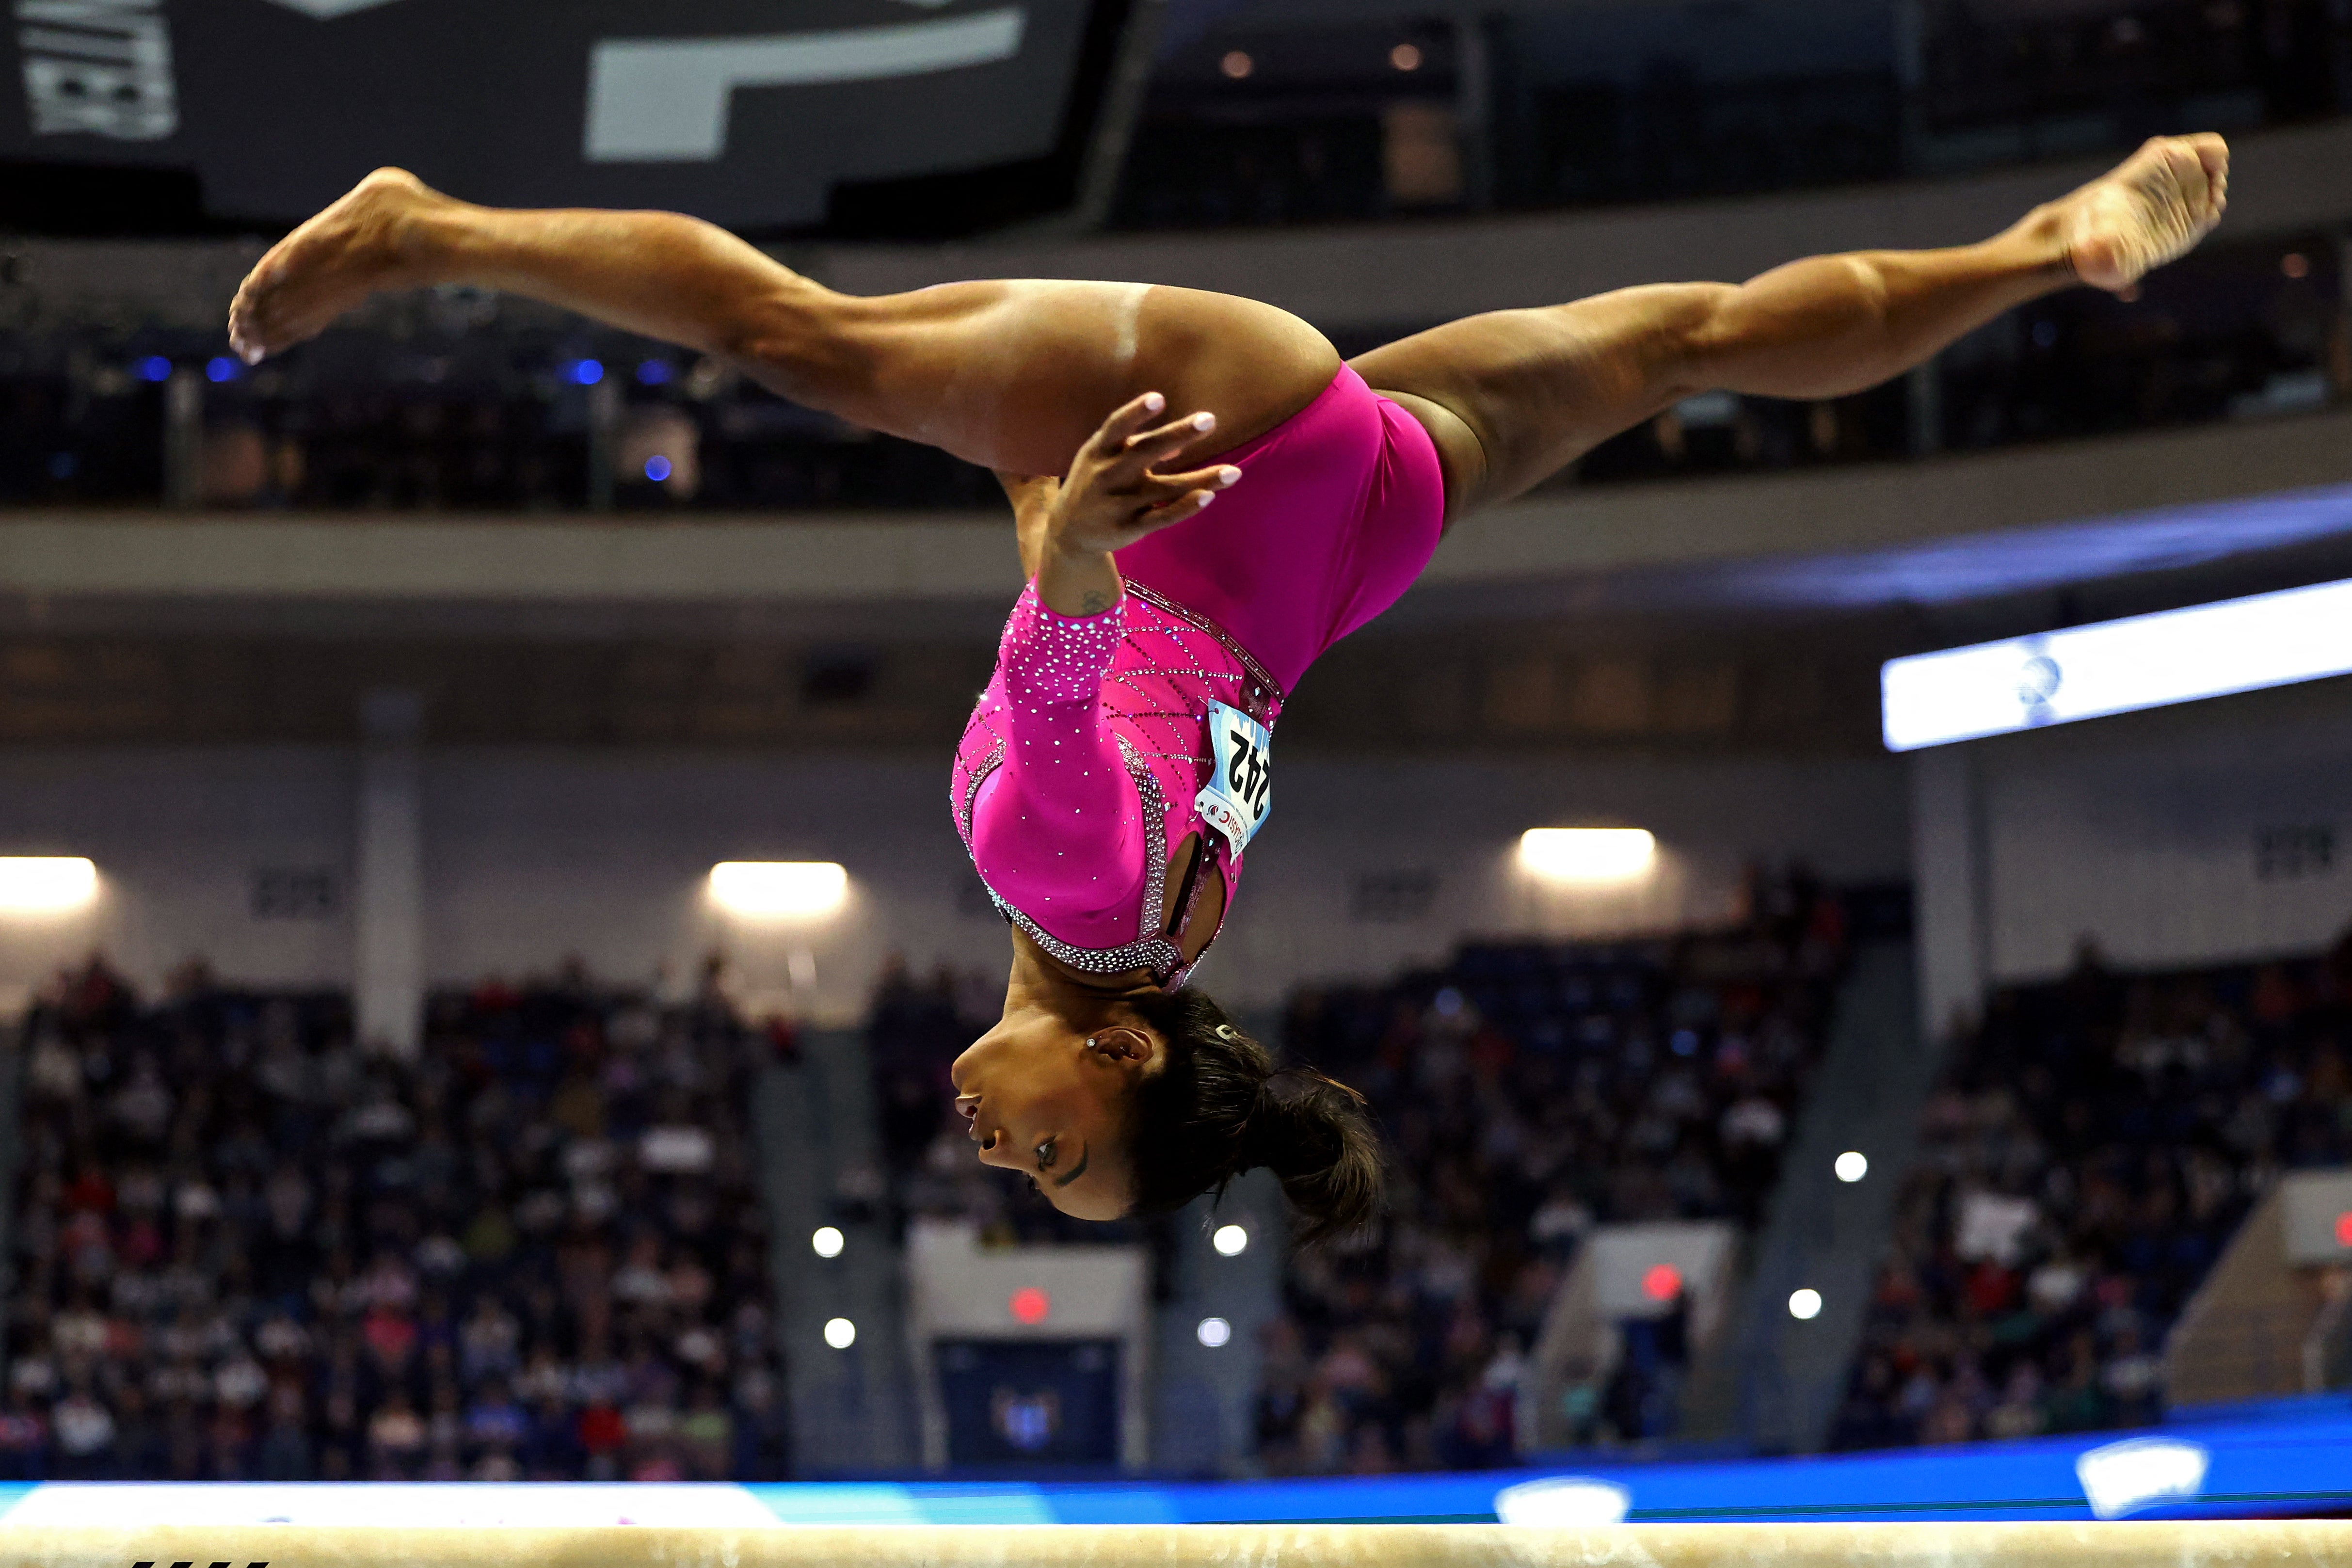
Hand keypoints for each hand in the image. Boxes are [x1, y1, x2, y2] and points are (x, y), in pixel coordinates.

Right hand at [1039, 392, 1242, 560]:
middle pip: (1145, 452)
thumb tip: (1180, 445)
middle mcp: (1107, 475)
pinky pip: (1162, 517)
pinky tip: (1210, 496)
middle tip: (1208, 419)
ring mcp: (1118, 503)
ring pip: (1166, 489)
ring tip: (1234, 472)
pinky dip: (1186, 507)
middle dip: (1177, 434)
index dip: (1136, 413)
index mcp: (1099, 451)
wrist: (1068, 533)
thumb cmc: (1094, 482)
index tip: (1158, 398)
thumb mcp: (1103, 458)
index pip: (1116, 427)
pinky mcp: (1129, 528)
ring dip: (1202, 479)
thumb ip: (1136, 445)